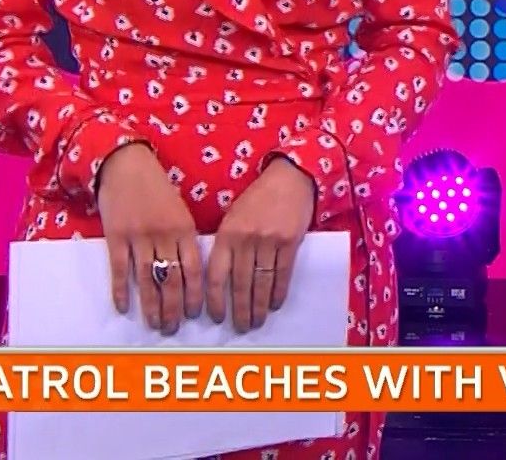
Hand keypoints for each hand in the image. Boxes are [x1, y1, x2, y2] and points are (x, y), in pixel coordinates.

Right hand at [95, 143, 202, 333]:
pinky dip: (121, 291)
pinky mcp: (116, 237)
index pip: (194, 270)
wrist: (127, 165)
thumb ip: (185, 240)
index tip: (197, 314)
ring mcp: (139, 237)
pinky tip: (123, 308)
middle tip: (173, 328)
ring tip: (154, 325)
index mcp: (184, 229)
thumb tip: (191, 274)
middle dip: (174, 309)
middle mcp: (164, 236)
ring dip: (151, 306)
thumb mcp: (180, 211)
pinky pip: (120, 270)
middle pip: (172, 280)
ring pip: (148, 280)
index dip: (195, 296)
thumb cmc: (157, 189)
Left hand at [206, 157, 315, 331]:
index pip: (217, 275)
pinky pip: (282, 274)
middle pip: (241, 284)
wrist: (289, 178)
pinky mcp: (290, 242)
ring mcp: (269, 241)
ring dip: (259, 306)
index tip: (216, 316)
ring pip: (261, 282)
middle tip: (240, 327)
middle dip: (240, 310)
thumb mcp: (233, 217)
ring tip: (257, 321)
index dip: (215, 299)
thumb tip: (220, 279)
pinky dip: (278, 292)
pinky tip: (275, 304)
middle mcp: (245, 239)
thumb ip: (226, 244)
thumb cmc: (258, 199)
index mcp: (226, 234)